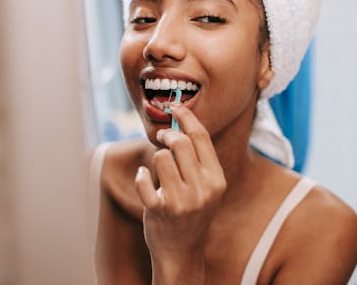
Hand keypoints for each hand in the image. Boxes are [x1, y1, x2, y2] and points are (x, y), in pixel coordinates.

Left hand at [134, 104, 226, 275]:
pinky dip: (140, 176)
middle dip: (167, 134)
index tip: (174, 105)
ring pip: (160, 157)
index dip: (186, 116)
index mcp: (216, 179)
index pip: (201, 137)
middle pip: (180, 142)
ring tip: (158, 172)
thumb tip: (182, 124)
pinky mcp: (160, 210)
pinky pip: (143, 179)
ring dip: (155, 159)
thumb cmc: (192, 212)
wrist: (181, 250)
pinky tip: (144, 180)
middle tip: (161, 136)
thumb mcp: (206, 188)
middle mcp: (202, 189)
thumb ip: (199, 160)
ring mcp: (182, 201)